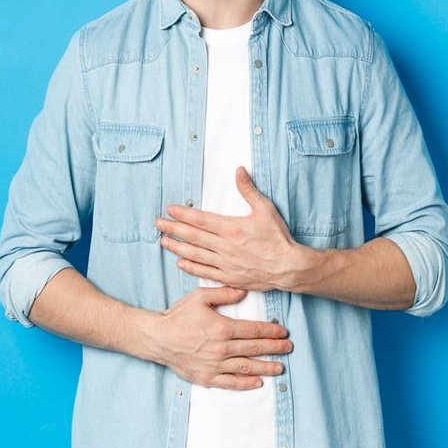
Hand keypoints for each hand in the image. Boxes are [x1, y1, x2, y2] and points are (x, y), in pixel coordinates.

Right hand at [152, 285, 293, 389]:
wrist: (158, 338)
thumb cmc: (178, 315)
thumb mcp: (199, 297)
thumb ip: (223, 293)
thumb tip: (243, 292)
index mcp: (222, 328)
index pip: (253, 330)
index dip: (270, 331)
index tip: (283, 332)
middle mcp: (221, 349)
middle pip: (254, 348)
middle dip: (274, 348)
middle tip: (288, 348)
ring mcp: (214, 365)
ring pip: (246, 367)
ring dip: (265, 367)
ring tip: (280, 367)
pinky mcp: (206, 378)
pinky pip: (230, 383)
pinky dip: (245, 384)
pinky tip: (258, 382)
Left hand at [156, 166, 297, 290]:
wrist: (289, 267)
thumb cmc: (278, 238)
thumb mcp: (265, 209)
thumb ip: (249, 190)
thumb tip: (239, 170)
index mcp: (232, 228)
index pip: (201, 220)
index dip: (183, 215)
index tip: (170, 210)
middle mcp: (225, 246)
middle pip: (193, 237)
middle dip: (173, 229)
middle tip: (158, 224)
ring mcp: (226, 263)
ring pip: (196, 255)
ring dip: (178, 248)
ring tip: (164, 242)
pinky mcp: (229, 277)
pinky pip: (205, 272)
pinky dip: (191, 267)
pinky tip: (180, 263)